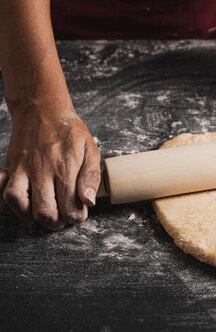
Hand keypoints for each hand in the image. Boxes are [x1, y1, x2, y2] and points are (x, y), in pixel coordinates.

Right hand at [0, 98, 100, 228]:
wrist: (42, 109)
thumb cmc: (70, 131)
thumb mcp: (90, 149)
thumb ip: (91, 176)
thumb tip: (89, 201)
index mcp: (65, 168)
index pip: (70, 208)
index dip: (76, 217)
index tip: (78, 212)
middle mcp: (42, 170)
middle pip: (43, 212)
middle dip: (55, 222)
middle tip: (61, 216)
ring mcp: (22, 169)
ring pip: (16, 202)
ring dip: (28, 214)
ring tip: (41, 210)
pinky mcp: (9, 167)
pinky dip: (5, 203)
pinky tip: (21, 202)